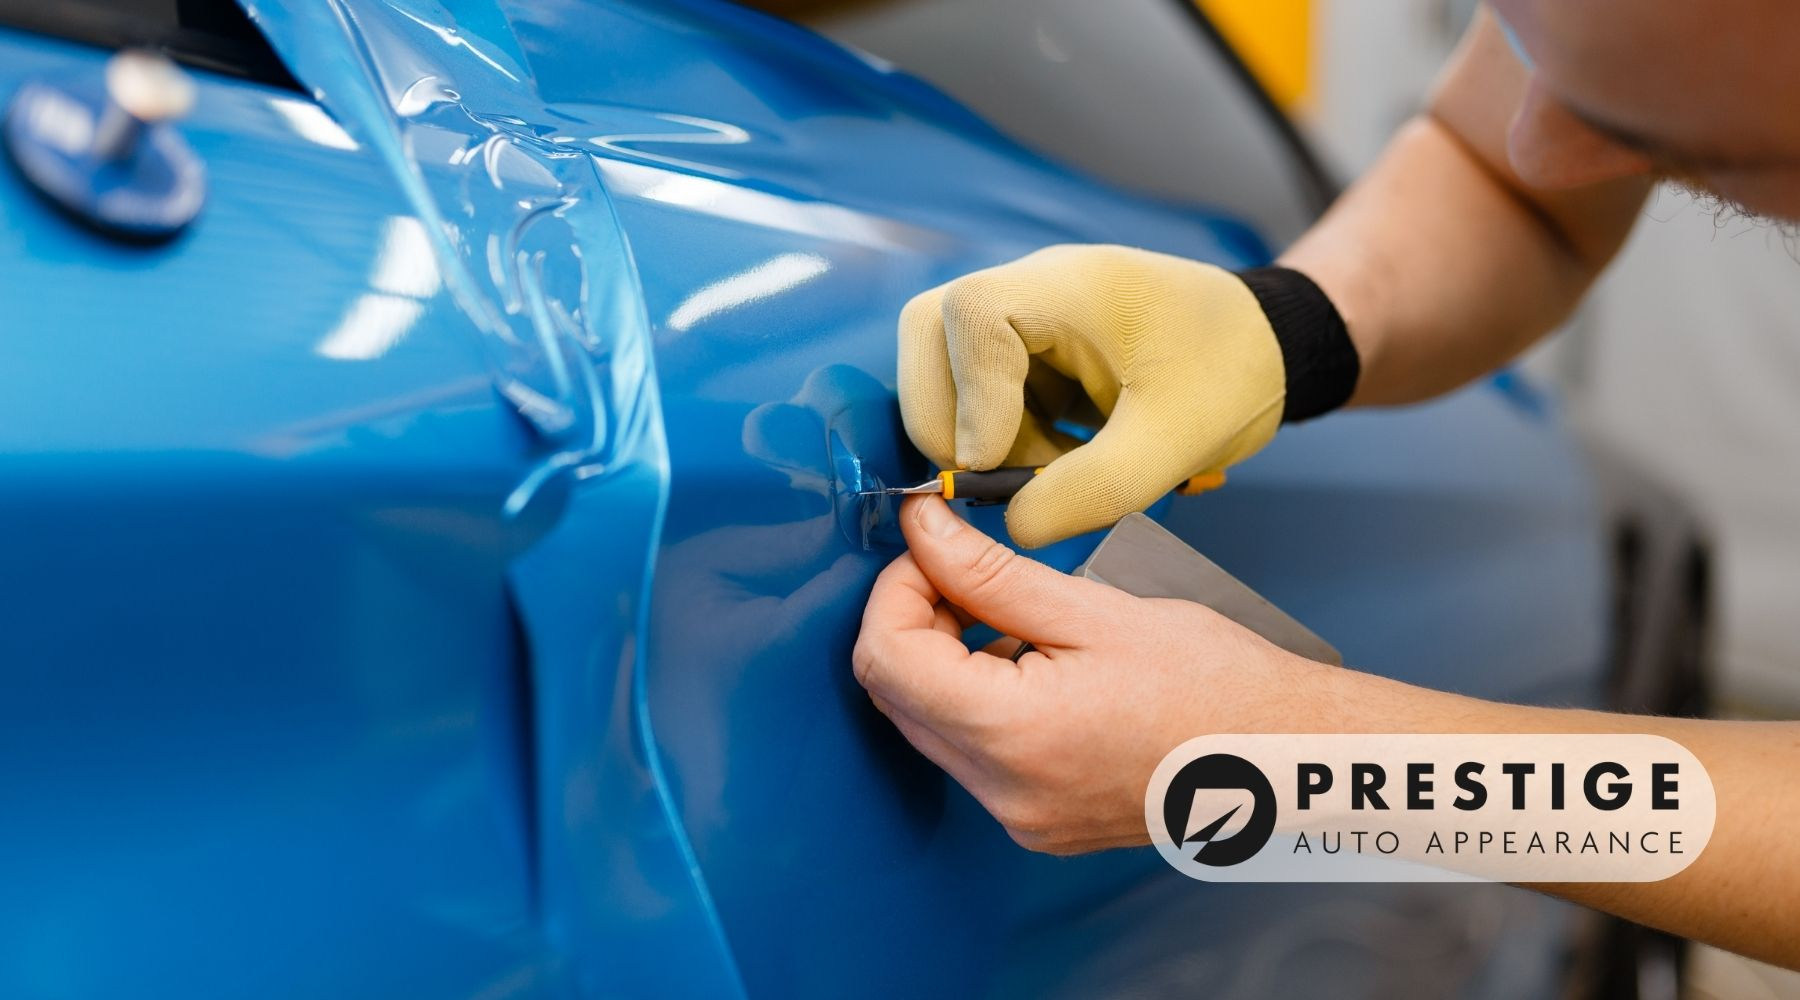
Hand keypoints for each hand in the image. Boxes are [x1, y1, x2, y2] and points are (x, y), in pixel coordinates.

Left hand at [852, 496, 1337, 853]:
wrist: (1284, 756)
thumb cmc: (1213, 683)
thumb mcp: (1092, 608)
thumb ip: (989, 571)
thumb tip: (922, 529)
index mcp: (1011, 736)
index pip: (884, 659)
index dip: (895, 590)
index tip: (934, 550)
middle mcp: (1002, 792)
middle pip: (897, 695)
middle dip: (915, 621)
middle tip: (968, 573)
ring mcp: (1019, 815)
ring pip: (930, 725)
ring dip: (947, 661)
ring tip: (1021, 622)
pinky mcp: (1038, 821)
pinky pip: (973, 754)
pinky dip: (981, 700)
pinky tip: (1039, 667)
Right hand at [897, 244, 1287, 547]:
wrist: (1266, 349)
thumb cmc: (1230, 376)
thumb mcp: (1171, 445)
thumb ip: (1091, 490)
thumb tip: (1015, 525)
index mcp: (1070, 285)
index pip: (971, 316)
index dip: (967, 396)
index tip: (994, 463)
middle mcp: (1032, 286)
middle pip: (928, 331)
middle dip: (952, 419)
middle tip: (1004, 476)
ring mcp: (1023, 313)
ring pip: (943, 368)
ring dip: (980, 434)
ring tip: (1056, 468)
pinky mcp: (1024, 347)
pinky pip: (974, 390)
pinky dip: (1001, 436)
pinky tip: (1062, 456)